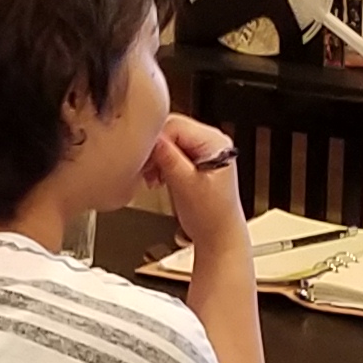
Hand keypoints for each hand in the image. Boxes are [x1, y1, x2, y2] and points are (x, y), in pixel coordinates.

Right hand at [146, 113, 243, 254]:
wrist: (218, 236)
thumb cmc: (211, 217)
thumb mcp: (186, 186)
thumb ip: (169, 159)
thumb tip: (152, 139)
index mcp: (215, 143)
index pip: (176, 126)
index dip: (155, 141)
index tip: (144, 158)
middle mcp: (211, 142)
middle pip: (171, 131)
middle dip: (154, 150)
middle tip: (146, 169)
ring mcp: (203, 150)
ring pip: (168, 141)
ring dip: (155, 158)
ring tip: (153, 177)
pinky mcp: (195, 160)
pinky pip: (171, 152)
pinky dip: (160, 163)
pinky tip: (157, 177)